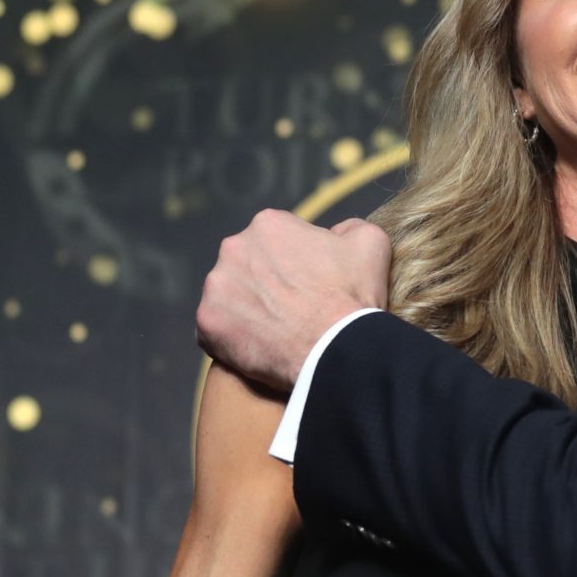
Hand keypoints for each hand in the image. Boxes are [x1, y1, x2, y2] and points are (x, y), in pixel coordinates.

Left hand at [195, 211, 390, 392]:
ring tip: (275, 331)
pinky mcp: (206, 323)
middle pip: (248, 266)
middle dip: (265, 284)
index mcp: (268, 224)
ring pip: (230, 297)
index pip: (276, 241)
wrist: (336, 351)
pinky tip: (258, 348)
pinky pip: (215, 329)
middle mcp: (233, 247)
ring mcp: (215, 286)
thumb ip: (349, 227)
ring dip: (247, 309)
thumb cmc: (352, 297)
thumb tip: (336, 233)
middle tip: (292, 310)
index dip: (295, 264)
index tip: (309, 286)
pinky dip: (233, 338)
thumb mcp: (369, 244)